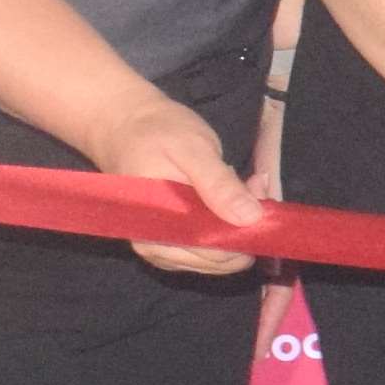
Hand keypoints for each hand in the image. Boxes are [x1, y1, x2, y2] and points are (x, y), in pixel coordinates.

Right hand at [79, 90, 259, 277]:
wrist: (124, 124)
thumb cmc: (155, 132)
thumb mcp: (192, 149)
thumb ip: (218, 184)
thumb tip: (250, 218)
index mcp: (155, 229)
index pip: (211, 254)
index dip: (244, 233)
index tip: (260, 197)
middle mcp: (155, 247)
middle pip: (218, 259)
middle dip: (244, 227)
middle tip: (255, 184)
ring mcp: (163, 247)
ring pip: (218, 256)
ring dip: (239, 226)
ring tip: (245, 185)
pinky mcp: (172, 240)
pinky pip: (209, 246)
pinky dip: (227, 225)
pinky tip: (233, 196)